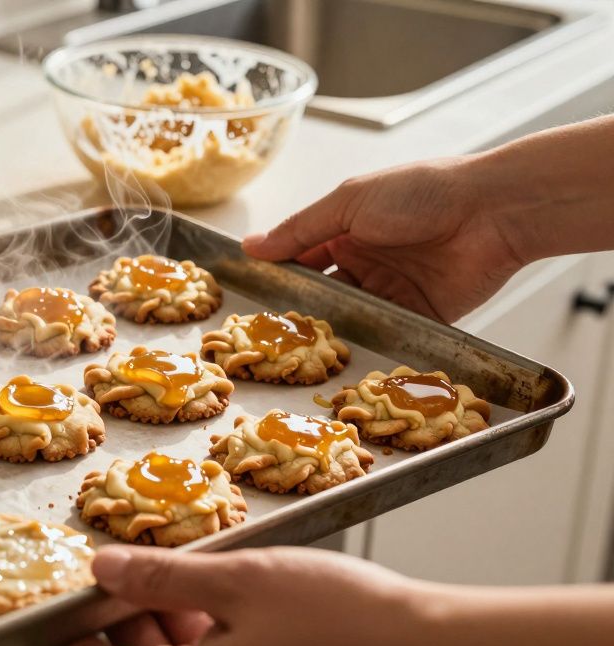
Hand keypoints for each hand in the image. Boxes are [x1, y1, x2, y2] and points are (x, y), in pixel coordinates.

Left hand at [48, 546, 432, 645]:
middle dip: (125, 619)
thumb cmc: (341, 619)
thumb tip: (101, 571)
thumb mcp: (236, 580)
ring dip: (168, 624)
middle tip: (128, 564)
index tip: (58, 601)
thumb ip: (158, 578)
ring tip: (182, 570)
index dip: (69, 636)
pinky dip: (207, 639)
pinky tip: (224, 596)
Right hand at [241, 157, 525, 322]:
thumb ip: (299, 230)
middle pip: (322, 293)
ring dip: (331, 329)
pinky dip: (368, 344)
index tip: (248, 297)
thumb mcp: (349, 203)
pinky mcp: (418, 316)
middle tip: (271, 333)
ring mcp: (391, 290)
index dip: (276, 275)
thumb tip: (250, 246)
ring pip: (349, 317)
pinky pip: (386, 334)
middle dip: (301, 310)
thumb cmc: (422, 192)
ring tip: (302, 350)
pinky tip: (344, 357)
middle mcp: (366, 261)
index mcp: (346, 229)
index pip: (300, 257)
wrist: (493, 212)